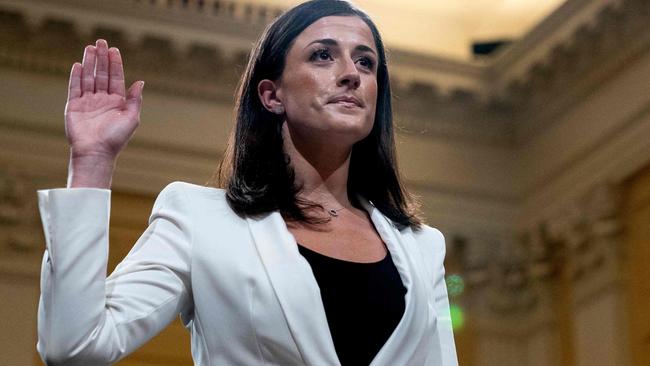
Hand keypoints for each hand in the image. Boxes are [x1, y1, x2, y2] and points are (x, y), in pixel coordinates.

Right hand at [65, 39, 143, 160]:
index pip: (116, 78)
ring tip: (90, 47)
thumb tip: (141, 82)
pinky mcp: (74, 106)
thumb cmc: (116, 138)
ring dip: (89, 63)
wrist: (96, 152)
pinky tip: (79, 65)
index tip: (114, 50)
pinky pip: (75, 88)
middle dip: (102, 58)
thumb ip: (135, 99)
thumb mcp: (131, 118)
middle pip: (101, 74)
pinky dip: (76, 76)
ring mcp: (88, 102)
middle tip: (101, 41)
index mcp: (117, 102)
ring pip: (88, 78)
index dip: (115, 64)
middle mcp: (102, 100)